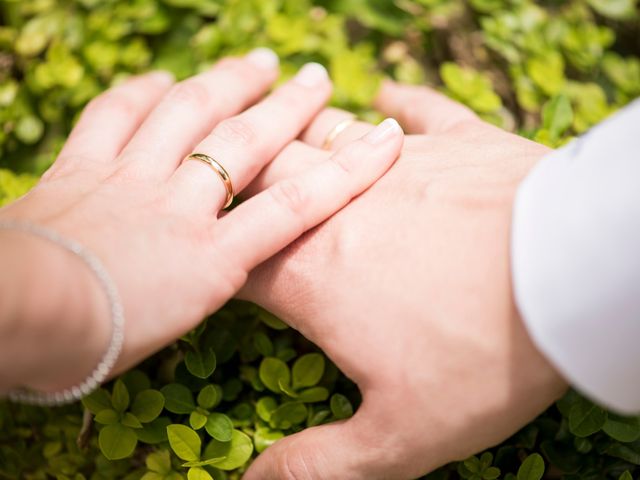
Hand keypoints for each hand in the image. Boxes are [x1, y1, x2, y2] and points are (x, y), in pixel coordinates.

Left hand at [0, 53, 403, 393]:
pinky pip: (116, 114)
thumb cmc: (97, 343)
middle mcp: (180, 206)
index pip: (298, 204)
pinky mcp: (83, 165)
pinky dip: (142, 92)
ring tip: (255, 62)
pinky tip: (162, 79)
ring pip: (188, 114)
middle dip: (290, 106)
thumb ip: (210, 281)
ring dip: (226, 82)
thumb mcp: (180, 324)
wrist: (19, 317)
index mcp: (212, 258)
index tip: (385, 139)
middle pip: (248, 142)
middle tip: (316, 77)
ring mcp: (131, 177)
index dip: (348, 170)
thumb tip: (227, 259)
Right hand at [240, 81, 568, 478]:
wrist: (571, 276)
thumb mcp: (400, 436)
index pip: (234, 255)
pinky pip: (418, 109)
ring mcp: (399, 163)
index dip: (213, 258)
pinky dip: (400, 102)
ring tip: (290, 137)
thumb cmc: (484, 357)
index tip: (211, 261)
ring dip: (302, 134)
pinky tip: (388, 96)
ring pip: (324, 131)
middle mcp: (339, 205)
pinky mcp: (459, 140)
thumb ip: (318, 464)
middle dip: (241, 180)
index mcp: (310, 272)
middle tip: (232, 179)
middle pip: (264, 176)